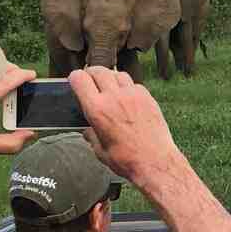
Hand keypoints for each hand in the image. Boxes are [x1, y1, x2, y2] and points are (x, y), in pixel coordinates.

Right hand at [68, 66, 180, 184]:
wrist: (155, 160)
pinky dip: (127, 87)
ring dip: (110, 78)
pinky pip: (134, 84)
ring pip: (117, 74)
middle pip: (98, 70)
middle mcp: (114, 97)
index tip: (75, 81)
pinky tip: (127, 98)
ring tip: (109, 88)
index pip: (80, 79)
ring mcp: (132, 95)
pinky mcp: (147, 97)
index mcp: (97, 109)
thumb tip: (88, 130)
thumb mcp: (99, 150)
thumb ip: (91, 135)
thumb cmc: (127, 159)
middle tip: (90, 81)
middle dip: (91, 74)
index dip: (75, 78)